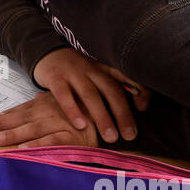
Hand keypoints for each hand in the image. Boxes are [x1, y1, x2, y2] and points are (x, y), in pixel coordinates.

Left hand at [0, 91, 97, 147]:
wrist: (116, 118)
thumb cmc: (89, 112)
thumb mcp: (66, 102)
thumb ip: (48, 102)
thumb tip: (34, 100)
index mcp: (50, 104)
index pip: (23, 111)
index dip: (5, 117)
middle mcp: (54, 112)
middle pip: (23, 119)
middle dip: (3, 126)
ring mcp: (63, 124)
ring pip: (34, 129)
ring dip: (14, 134)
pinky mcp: (74, 137)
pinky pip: (53, 142)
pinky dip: (38, 146)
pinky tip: (24, 149)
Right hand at [30, 47, 149, 143]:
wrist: (46, 52)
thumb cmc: (77, 69)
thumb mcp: (97, 71)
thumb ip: (115, 84)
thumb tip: (142, 105)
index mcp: (104, 66)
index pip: (127, 76)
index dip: (138, 90)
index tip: (143, 109)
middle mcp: (91, 68)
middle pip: (111, 90)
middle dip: (122, 114)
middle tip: (130, 136)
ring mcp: (72, 72)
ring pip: (90, 95)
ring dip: (102, 117)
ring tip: (110, 137)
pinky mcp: (54, 77)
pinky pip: (64, 94)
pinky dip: (72, 110)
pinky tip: (81, 125)